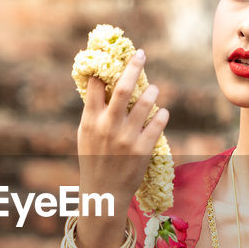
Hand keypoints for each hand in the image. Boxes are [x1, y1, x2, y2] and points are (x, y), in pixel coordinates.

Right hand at [75, 49, 168, 247]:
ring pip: (145, 103)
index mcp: (90, 120)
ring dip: (152, 92)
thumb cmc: (95, 159)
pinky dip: (162, 114)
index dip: (102, 68)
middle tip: (141, 54)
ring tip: (154, 89)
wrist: (104, 193)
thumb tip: (101, 83)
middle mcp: (108, 126)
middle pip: (122, 88)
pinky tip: (162, 112)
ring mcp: (126, 138)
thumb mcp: (86, 135)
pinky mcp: (143, 149)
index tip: (111, 55)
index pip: (95, 86)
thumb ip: (93, 111)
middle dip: (133, 67)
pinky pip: (158, 123)